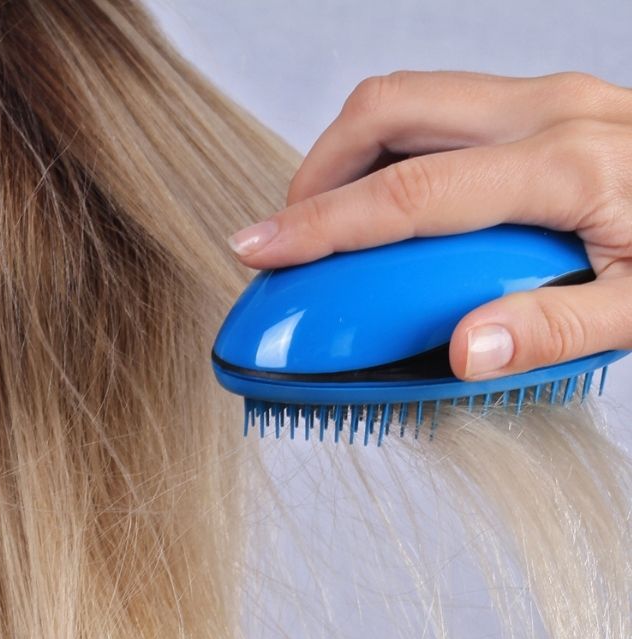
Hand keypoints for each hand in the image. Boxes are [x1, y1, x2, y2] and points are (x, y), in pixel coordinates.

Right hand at [227, 71, 631, 380]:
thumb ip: (553, 330)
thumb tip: (462, 351)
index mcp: (567, 165)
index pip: (410, 191)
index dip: (321, 223)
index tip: (261, 250)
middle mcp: (548, 110)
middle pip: (389, 108)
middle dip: (315, 171)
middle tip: (287, 239)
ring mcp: (546, 97)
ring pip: (407, 98)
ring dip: (346, 156)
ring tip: (326, 226)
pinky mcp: (544, 104)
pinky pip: (438, 110)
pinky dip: (389, 153)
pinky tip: (390, 207)